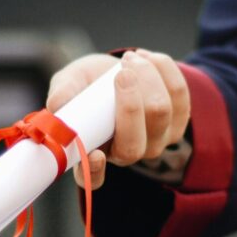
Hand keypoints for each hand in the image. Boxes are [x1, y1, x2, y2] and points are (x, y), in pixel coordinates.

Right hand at [46, 49, 190, 189]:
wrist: (118, 70)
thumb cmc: (88, 84)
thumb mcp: (69, 83)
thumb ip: (63, 94)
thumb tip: (57, 106)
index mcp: (94, 155)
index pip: (93, 178)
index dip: (95, 171)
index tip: (95, 154)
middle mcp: (127, 155)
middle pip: (134, 143)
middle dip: (130, 103)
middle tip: (121, 72)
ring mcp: (156, 141)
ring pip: (160, 112)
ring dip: (147, 77)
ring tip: (129, 59)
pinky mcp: (178, 121)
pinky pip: (179, 94)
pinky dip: (163, 69)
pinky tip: (146, 58)